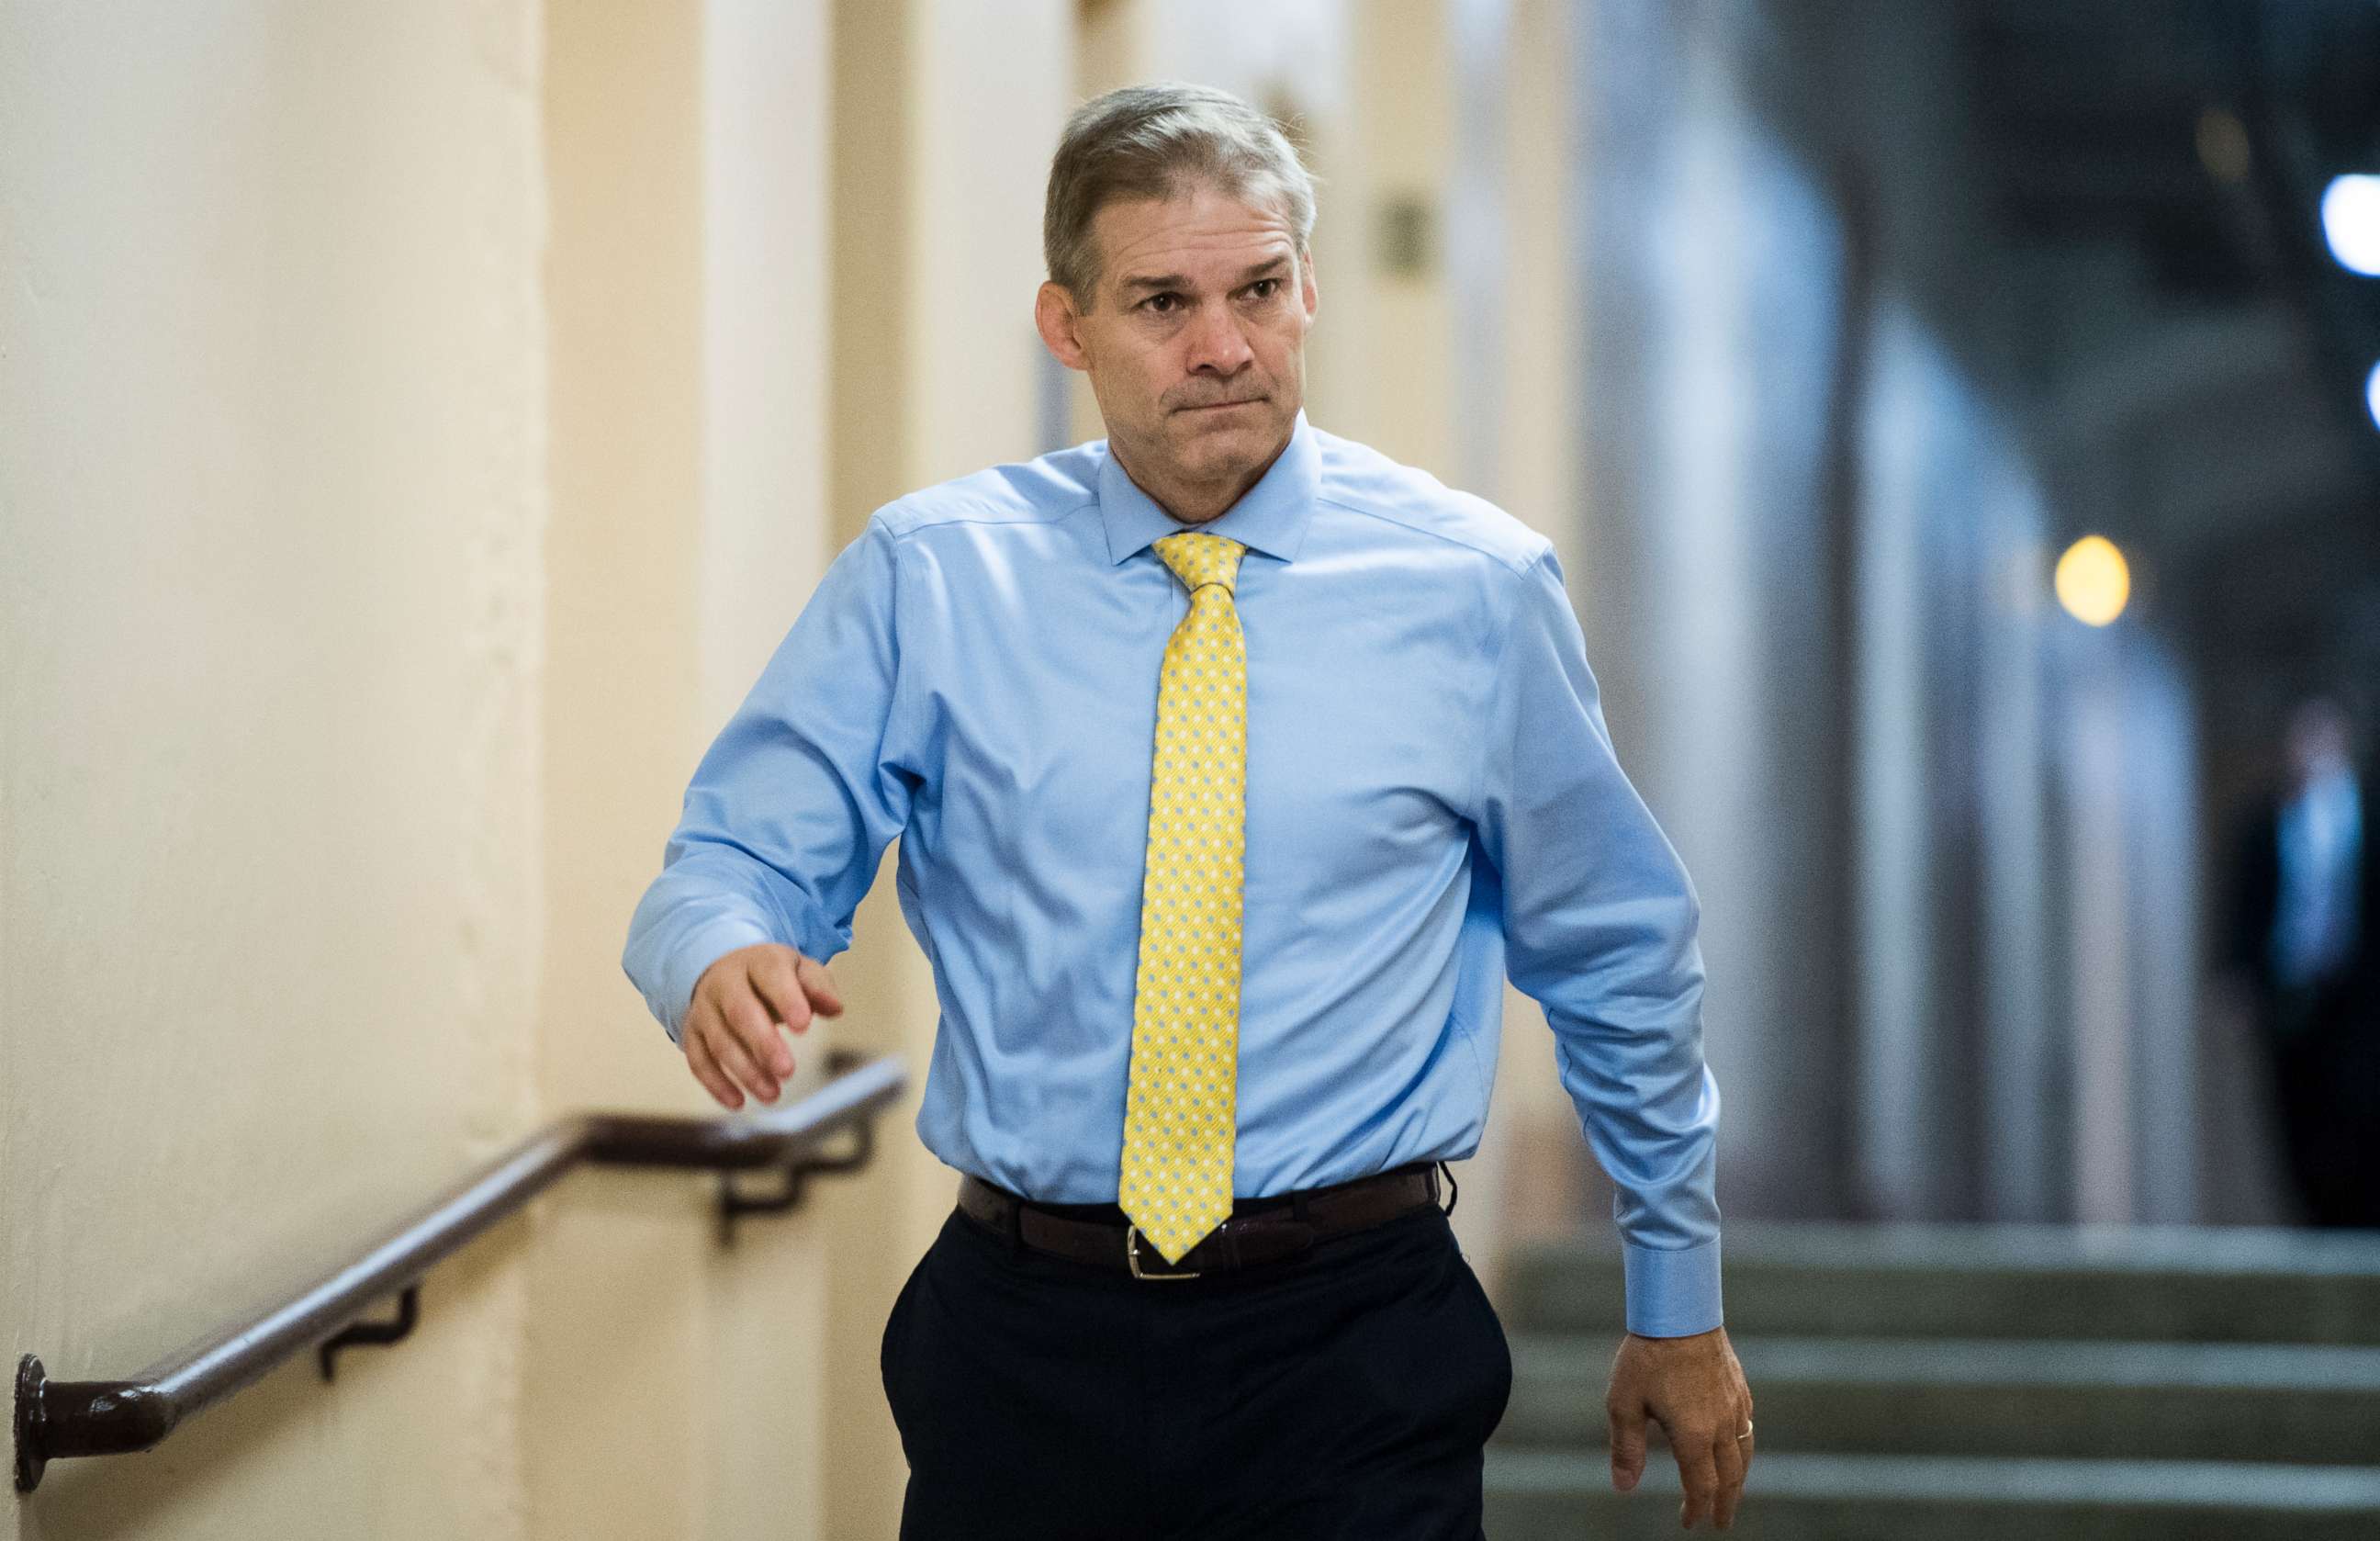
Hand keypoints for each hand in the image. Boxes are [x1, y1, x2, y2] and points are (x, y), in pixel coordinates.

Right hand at [681, 944, 843, 1108]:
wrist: (724, 969)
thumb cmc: (773, 976)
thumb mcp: (800, 970)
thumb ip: (818, 987)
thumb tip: (835, 1008)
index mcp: (758, 961)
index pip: (771, 975)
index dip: (787, 1000)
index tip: (804, 1027)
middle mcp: (725, 982)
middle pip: (740, 1012)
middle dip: (764, 1044)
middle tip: (788, 1071)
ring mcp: (704, 1008)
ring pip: (720, 1041)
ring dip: (745, 1071)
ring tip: (772, 1095)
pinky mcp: (691, 1033)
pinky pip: (698, 1060)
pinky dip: (716, 1084)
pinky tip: (738, 1102)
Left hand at [1607, 1324, 1753, 1529]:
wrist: (1679, 1310)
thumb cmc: (1646, 1355)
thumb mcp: (1624, 1402)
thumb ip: (1626, 1447)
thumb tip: (1623, 1487)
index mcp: (1694, 1435)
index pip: (1701, 1486)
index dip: (1696, 1508)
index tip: (1690, 1523)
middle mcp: (1721, 1425)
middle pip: (1731, 1477)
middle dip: (1724, 1503)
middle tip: (1720, 1522)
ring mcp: (1735, 1405)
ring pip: (1744, 1453)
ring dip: (1739, 1479)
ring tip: (1731, 1493)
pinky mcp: (1739, 1387)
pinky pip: (1748, 1427)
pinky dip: (1744, 1448)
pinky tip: (1737, 1446)